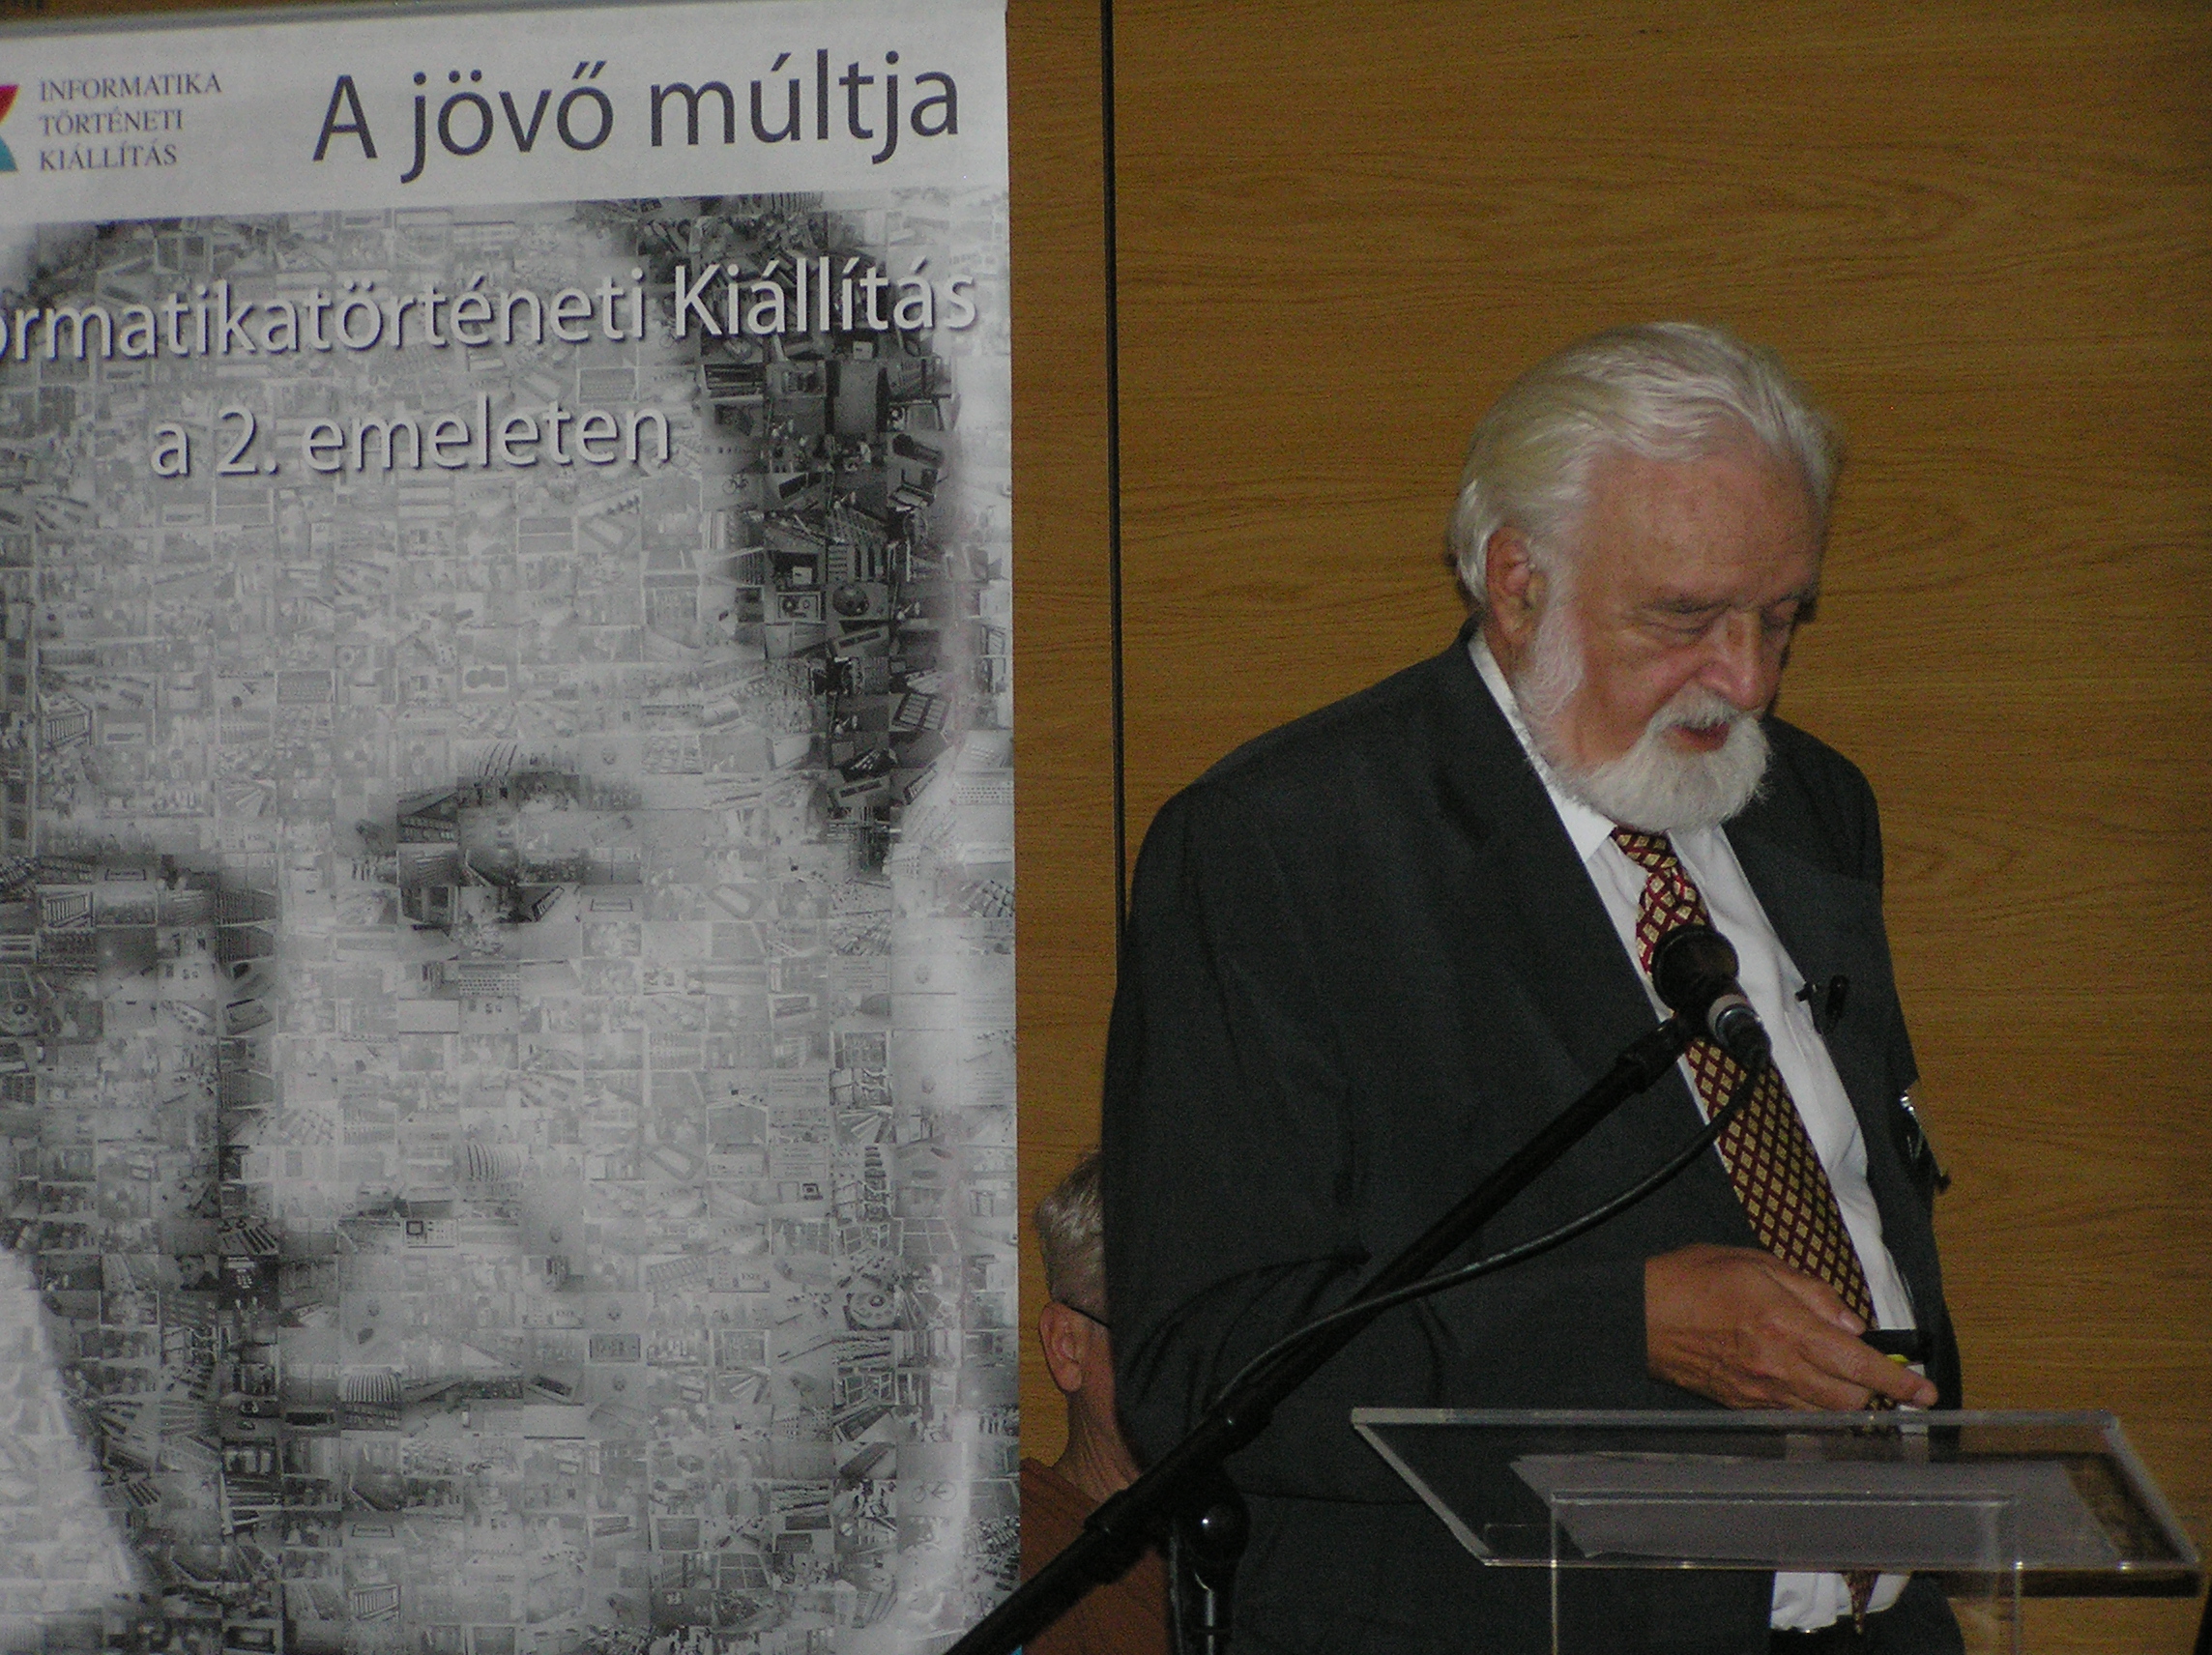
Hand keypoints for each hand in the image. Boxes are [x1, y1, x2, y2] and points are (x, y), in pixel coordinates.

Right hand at [1645, 1244, 1937, 1410]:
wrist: (1638, 1314)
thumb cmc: (1691, 1278)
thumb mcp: (1755, 1263)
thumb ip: (1810, 1291)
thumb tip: (1851, 1323)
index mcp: (1784, 1326)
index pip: (1858, 1364)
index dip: (1898, 1381)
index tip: (1924, 1391)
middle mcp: (1777, 1367)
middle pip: (1848, 1399)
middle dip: (1870, 1389)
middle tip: (1874, 1371)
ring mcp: (1759, 1392)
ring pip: (1823, 1413)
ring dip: (1842, 1399)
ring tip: (1841, 1378)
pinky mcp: (1742, 1405)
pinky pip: (1792, 1414)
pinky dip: (1810, 1403)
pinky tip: (1804, 1383)